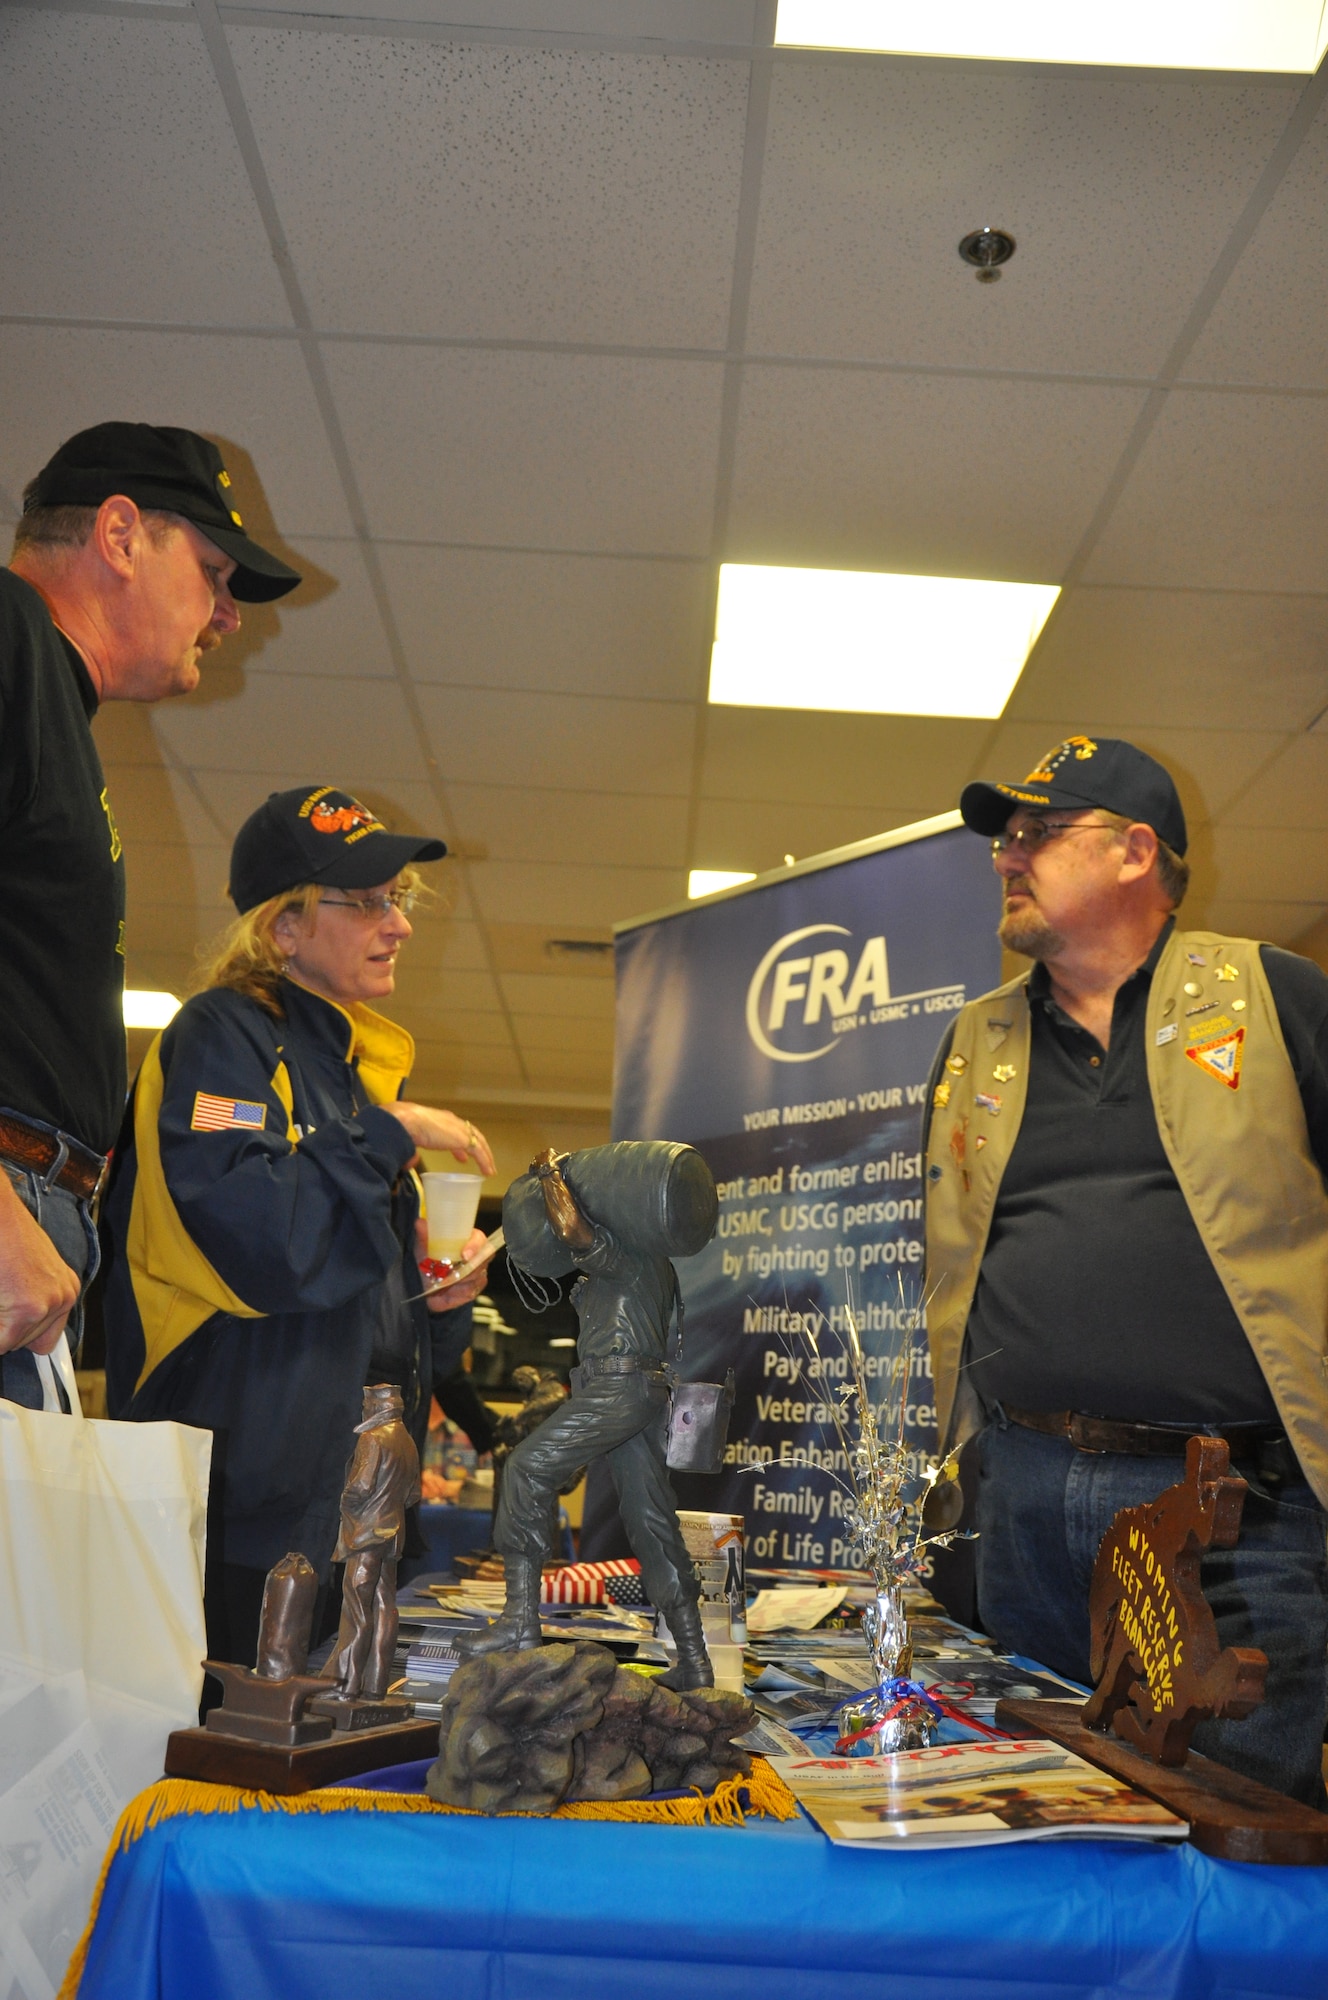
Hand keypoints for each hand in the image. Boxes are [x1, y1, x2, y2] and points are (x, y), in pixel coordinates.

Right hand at [0, 1176, 80, 1354]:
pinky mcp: (28, 1308)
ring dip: (0, 1328)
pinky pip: (1, 1341)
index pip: (45, 1338)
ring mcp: (48, 1304)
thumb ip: (32, 1300)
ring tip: (1, 1292)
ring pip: (11, 1342)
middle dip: (5, 1330)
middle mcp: (64, 1298)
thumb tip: (18, 1336)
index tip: (10, 1337)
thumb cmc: (8, 1236)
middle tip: (3, 1298)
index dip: (20, 1338)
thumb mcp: (33, 1272)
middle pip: (28, 1343)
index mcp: (66, 1289)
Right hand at [383, 1103, 494, 1177]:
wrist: (408, 1121)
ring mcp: (459, 1129)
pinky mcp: (464, 1139)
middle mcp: (452, 1121)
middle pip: (471, 1134)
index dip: (460, 1143)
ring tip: (489, 1169)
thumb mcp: (410, 1140)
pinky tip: (488, 1172)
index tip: (463, 1155)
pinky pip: (479, 1152)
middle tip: (482, 1161)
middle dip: (477, 1147)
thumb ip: (412, 1151)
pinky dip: (485, 1162)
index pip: (455, 1130)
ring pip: (478, 1142)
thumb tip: (410, 1161)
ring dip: (485, 1156)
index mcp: (439, 1119)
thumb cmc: (403, 1128)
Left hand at [415, 1223, 490, 1311]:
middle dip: (463, 1271)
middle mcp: (478, 1259)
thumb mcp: (425, 1244)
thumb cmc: (428, 1255)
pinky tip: (440, 1294)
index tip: (464, 1255)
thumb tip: (420, 1223)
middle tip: (447, 1273)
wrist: (422, 1277)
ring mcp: (477, 1277)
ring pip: (472, 1283)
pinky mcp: (471, 1293)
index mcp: (471, 1241)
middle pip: (480, 1265)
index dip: (475, 1248)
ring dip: (454, 1285)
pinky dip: (450, 1297)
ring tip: (438, 1283)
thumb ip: (425, 1234)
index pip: (481, 1241)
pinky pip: (464, 1297)